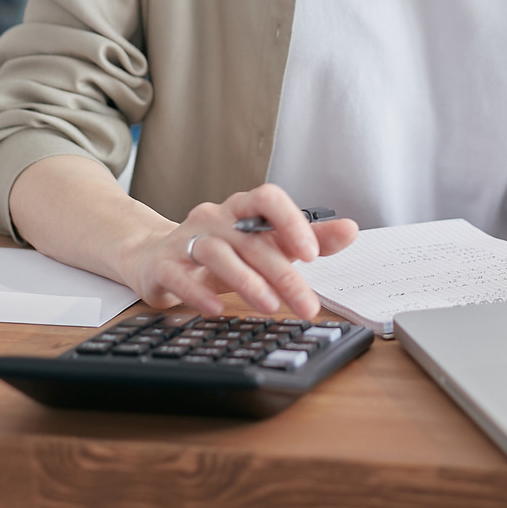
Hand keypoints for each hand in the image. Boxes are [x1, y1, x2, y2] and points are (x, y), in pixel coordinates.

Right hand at [122, 184, 357, 318]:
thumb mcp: (266, 244)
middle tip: (307, 304)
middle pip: (251, 240)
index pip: (267, 198)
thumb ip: (308, 237)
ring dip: (247, 281)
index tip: (312, 253)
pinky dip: (198, 293)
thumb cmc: (222, 250)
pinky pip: (179, 276)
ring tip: (271, 306)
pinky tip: (218, 309)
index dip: (290, 220)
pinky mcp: (162, 266)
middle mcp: (215, 219)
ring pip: (217, 253)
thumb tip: (350, 229)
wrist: (156, 258)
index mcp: (242, 210)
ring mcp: (186, 239)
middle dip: (283, 274)